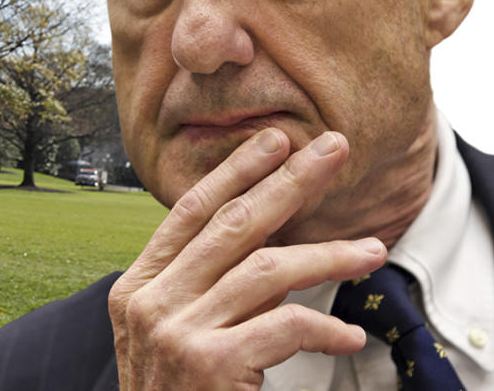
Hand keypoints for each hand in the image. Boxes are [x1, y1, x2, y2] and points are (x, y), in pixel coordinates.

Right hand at [109, 129, 387, 389]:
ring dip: (328, 255)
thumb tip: (262, 249)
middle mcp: (149, 302)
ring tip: (371, 249)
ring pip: (268, 270)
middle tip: (332, 152)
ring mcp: (175, 331)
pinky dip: (323, 327)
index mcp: (136, 288)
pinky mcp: (208, 363)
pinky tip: (347, 334)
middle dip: (289, 182)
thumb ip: (197, 293)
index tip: (273, 143)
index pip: (190, 213)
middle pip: (232, 225)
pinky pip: (283, 326)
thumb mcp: (164, 339)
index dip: (235, 173)